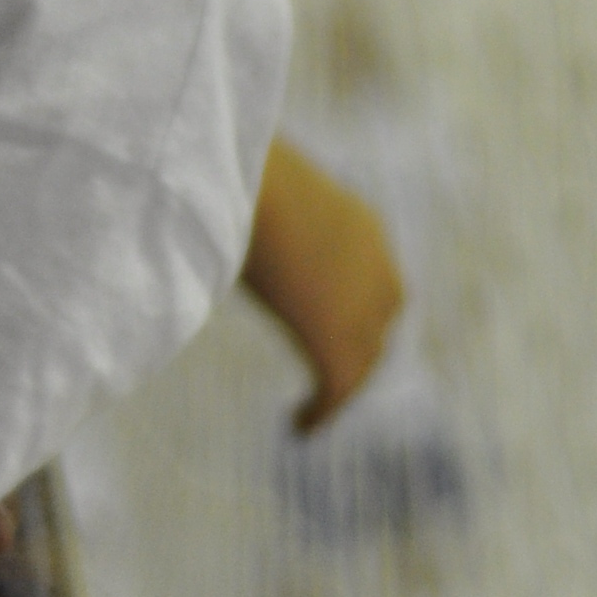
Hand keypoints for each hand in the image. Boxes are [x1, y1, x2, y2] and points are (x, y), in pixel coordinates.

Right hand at [240, 140, 404, 430]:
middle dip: (358, 349)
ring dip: (340, 383)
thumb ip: (258, 206)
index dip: (359, 305)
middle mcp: (377, 269)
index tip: (327, 320)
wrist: (256, 188)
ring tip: (312, 407)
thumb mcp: (258, 186)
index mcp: (362, 226)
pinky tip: (297, 427)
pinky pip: (336, 390)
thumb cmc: (238, 168)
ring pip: (362, 361)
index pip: (377, 279)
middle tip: (328, 374)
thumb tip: (217, 205)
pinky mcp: (338, 344)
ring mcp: (363, 309)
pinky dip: (321, 412)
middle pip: (379, 326)